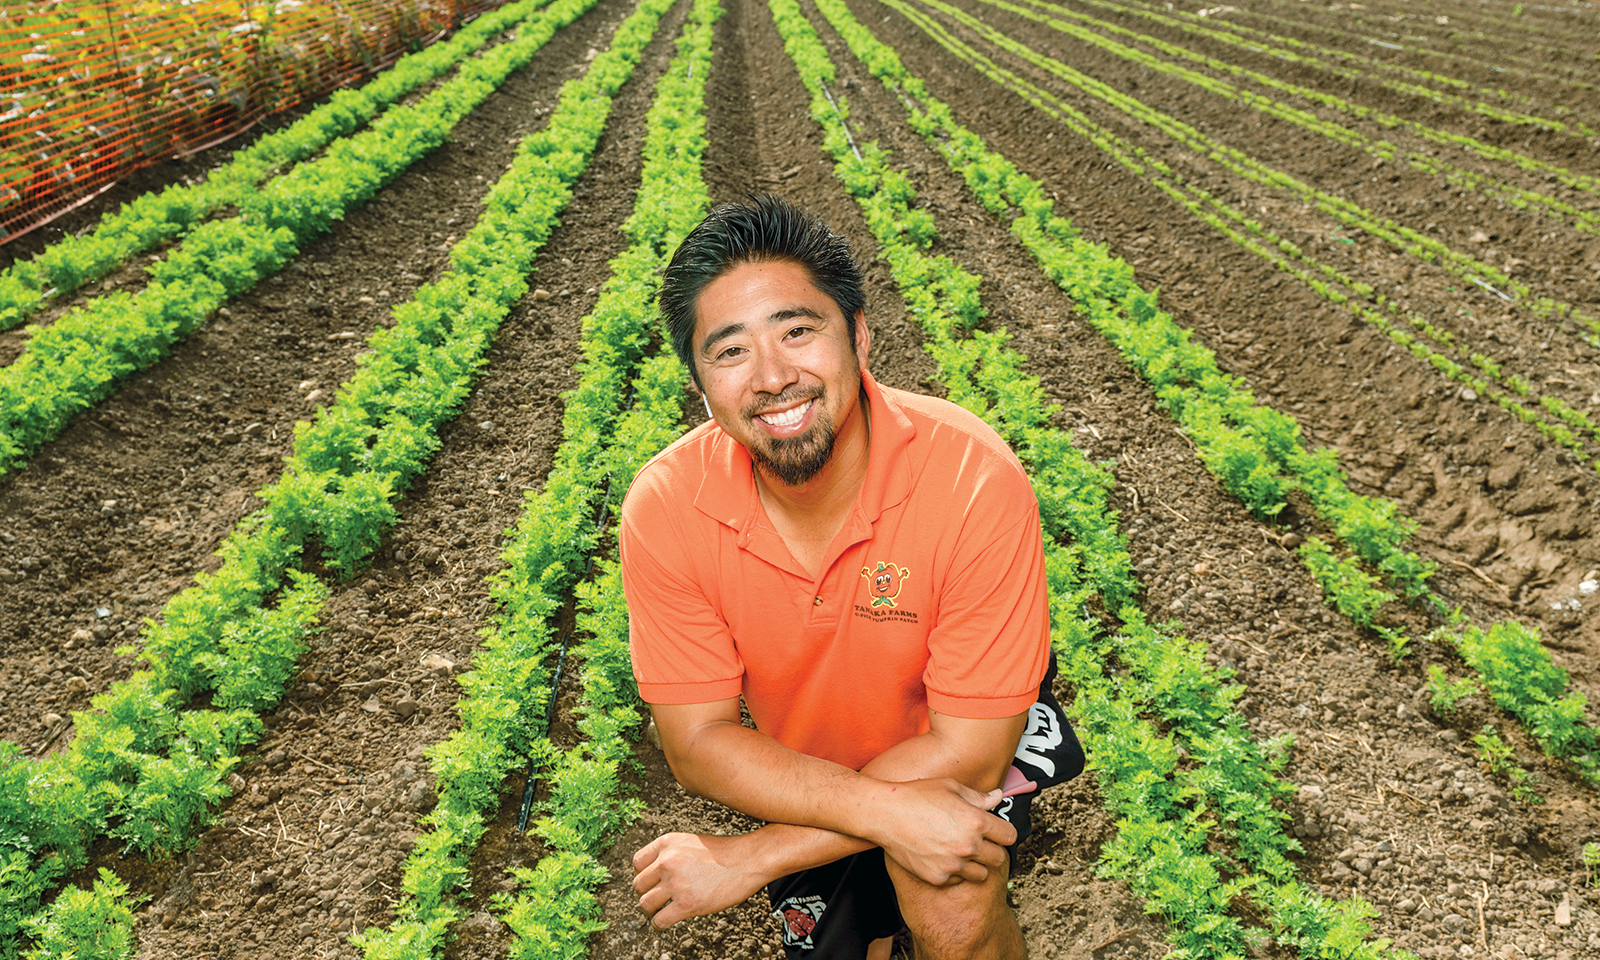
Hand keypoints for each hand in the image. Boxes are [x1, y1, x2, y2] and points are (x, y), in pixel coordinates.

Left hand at [632, 832, 772, 928]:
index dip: (642, 874)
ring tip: (661, 911)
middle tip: (657, 899)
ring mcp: (675, 883)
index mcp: (667, 843)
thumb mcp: (691, 842)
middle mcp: (667, 861)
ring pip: (645, 904)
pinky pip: (659, 920)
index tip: (651, 882)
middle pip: (638, 884)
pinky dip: (660, 924)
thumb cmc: (724, 853)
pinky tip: (667, 921)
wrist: (748, 860)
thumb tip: (655, 873)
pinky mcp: (686, 903)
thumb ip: (671, 854)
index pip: (637, 862)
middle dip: (646, 893)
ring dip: (652, 910)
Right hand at [869, 778, 1016, 886]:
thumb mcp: (950, 787)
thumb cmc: (917, 796)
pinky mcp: (938, 877)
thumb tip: (998, 797)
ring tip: (961, 851)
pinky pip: (958, 880)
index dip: (1003, 833)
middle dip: (992, 850)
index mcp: (976, 821)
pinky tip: (943, 857)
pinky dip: (954, 872)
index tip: (995, 832)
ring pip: (981, 874)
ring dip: (976, 864)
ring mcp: (953, 864)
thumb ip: (978, 797)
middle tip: (978, 842)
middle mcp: (968, 845)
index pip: (1010, 836)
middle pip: (999, 858)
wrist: (885, 814)